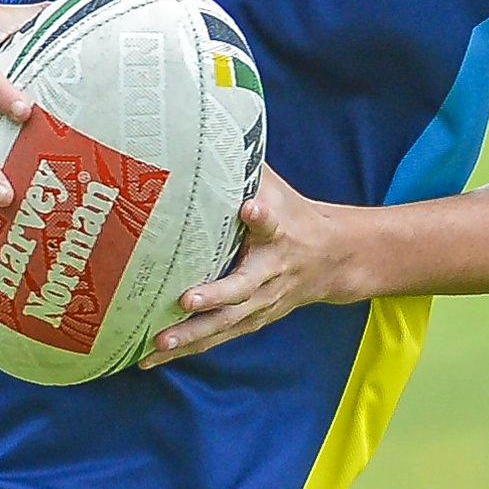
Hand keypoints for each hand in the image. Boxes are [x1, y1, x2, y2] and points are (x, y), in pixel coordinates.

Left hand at [142, 166, 369, 366]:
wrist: (334, 259)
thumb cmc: (294, 216)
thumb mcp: (277, 188)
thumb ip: (245, 169)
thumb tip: (205, 132)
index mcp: (279, 234)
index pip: (271, 222)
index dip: (261, 215)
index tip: (251, 207)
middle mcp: (272, 273)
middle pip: (243, 288)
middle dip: (215, 297)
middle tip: (186, 300)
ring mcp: (262, 302)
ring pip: (226, 323)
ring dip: (192, 336)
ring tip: (159, 344)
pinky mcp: (252, 320)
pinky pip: (217, 337)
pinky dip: (187, 349)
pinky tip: (154, 356)